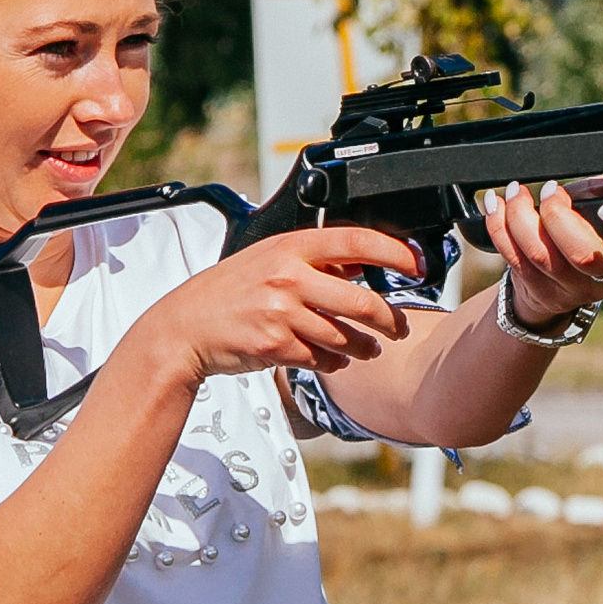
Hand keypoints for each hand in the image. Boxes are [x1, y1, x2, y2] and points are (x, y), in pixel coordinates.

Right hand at [167, 227, 423, 381]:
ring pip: (345, 336)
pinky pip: (322, 359)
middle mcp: (288, 277)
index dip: (395, 252)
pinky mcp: (276, 346)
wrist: (184, 328)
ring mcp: (282, 313)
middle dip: (389, 319)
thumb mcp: (267, 260)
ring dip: (364, 347)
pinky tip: (333, 359)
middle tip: (397, 327)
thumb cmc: (227, 293)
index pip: (356, 241)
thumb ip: (312, 260)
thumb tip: (359, 263)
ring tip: (368, 349)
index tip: (418, 265)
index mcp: (290, 248)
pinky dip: (334, 362)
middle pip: (362, 300)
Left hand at [479, 177, 602, 329]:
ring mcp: (573, 288)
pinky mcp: (539, 289)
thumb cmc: (588, 229)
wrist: (556, 274)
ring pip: (543, 256)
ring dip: (522, 216)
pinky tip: (497, 205)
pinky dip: (500, 225)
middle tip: (552, 191)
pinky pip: (514, 256)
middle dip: (559, 217)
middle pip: (585, 255)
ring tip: (517, 191)